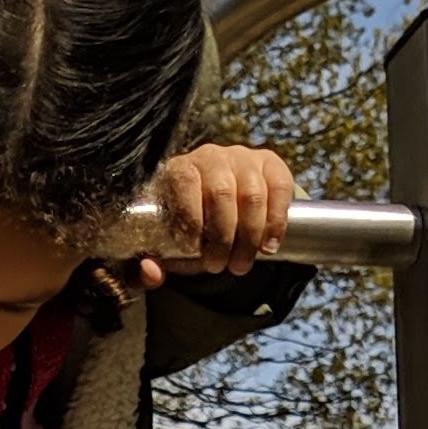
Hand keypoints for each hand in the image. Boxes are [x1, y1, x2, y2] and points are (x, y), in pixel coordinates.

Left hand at [132, 143, 295, 282]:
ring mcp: (243, 157)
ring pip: (253, 195)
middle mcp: (211, 156)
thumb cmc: (188, 229)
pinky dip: (276, 221)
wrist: (219, 207)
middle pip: (222, 193)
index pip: (185, 184)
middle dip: (223, 238)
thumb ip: (148, 266)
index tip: (194, 250)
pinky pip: (279, 188)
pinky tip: (268, 246)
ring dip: (250, 237)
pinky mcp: (270, 164)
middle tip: (220, 266)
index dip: (191, 219)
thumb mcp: (164, 247)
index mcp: (180, 169)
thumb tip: (151, 272)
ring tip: (242, 264)